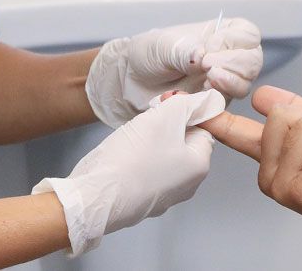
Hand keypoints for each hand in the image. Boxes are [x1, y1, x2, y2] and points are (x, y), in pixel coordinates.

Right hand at [33, 89, 225, 255]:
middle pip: (182, 142)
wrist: (99, 194)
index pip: (203, 129)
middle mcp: (188, 185)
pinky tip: (123, 156)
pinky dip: (136, 159)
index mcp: (200, 166)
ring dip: (149, 141)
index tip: (164, 106)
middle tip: (146, 121)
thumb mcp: (164, 118)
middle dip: (165, 126)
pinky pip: (146, 170)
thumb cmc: (135, 157)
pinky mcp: (142, 200)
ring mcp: (164, 196)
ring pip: (162, 155)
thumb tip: (193, 102)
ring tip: (131, 138)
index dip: (184, 112)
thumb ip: (183, 104)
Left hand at [86, 18, 262, 126]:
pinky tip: (200, 95)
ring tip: (207, 81)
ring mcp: (220, 82)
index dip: (235, 41)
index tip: (211, 46)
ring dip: (230, 82)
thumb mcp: (162, 45)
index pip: (247, 34)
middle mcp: (225, 58)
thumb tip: (202, 55)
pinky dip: (217, 100)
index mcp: (218, 34)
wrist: (127, 82)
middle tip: (208, 68)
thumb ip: (184, 49)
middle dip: (235, 64)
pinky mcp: (211, 103)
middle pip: (252, 60)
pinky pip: (226, 104)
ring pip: (245, 84)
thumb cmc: (146, 54)